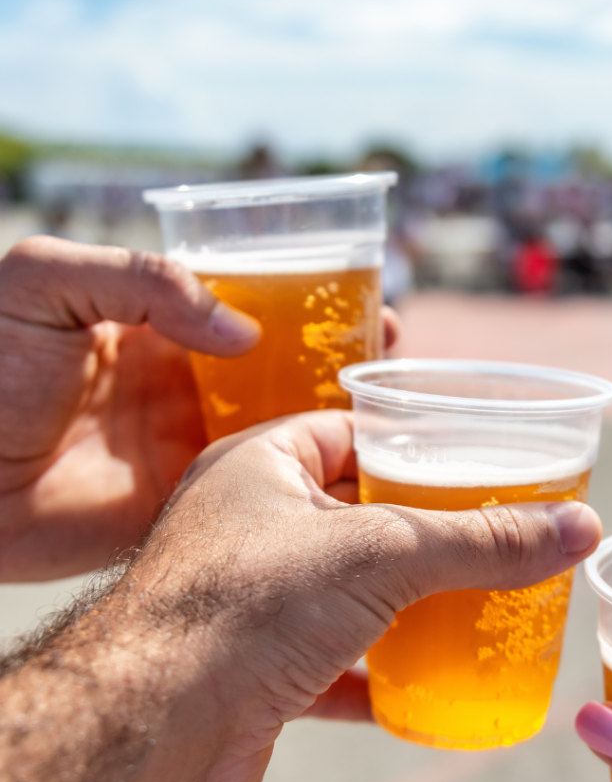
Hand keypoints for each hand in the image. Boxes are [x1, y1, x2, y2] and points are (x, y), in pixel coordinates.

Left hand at [0, 237, 400, 580]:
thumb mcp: (41, 283)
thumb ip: (140, 276)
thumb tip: (242, 331)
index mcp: (161, 328)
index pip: (262, 308)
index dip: (322, 308)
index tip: (378, 308)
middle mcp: (188, 386)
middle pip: (288, 370)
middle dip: (348, 364)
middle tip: (400, 364)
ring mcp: (190, 448)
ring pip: (285, 432)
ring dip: (340, 425)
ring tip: (400, 420)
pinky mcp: (185, 504)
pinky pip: (257, 492)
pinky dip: (306, 489)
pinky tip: (356, 484)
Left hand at [0, 409, 599, 781]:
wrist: (147, 735)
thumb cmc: (242, 609)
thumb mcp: (383, 554)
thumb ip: (482, 539)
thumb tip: (578, 527)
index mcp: (261, 466)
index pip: (349, 430)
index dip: (413, 438)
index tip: (476, 453)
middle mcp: (249, 529)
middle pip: (359, 516)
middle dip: (425, 528)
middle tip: (496, 531)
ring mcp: (252, 604)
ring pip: (350, 594)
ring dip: (411, 603)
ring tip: (482, 601)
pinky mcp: (257, 675)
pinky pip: (338, 666)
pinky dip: (385, 676)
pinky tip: (436, 683)